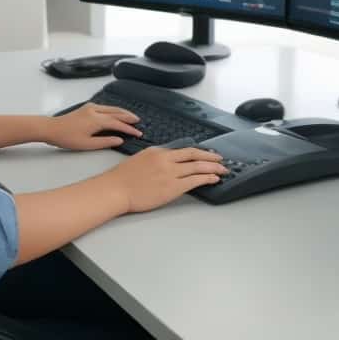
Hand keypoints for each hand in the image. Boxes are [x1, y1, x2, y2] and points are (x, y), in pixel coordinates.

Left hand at [44, 103, 142, 150]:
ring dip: (123, 112)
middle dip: (129, 118)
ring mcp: (91, 107)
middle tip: (139, 123)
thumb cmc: (67, 138)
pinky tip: (117, 114)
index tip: (138, 133)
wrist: (52, 128)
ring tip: (132, 118)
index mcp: (96, 120)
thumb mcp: (87, 144)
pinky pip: (105, 107)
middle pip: (117, 112)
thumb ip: (105, 142)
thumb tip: (120, 140)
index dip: (129, 129)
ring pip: (112, 108)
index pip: (118, 123)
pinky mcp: (87, 107)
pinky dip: (114, 110)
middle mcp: (95, 110)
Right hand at [104, 146, 227, 212]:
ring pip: (198, 167)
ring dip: (213, 168)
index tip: (206, 154)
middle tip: (220, 159)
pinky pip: (195, 180)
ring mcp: (170, 173)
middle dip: (210, 157)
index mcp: (158, 152)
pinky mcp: (172, 187)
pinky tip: (214, 179)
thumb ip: (155, 160)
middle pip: (194, 155)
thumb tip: (166, 163)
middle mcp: (166, 159)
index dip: (197, 152)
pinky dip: (207, 178)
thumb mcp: (139, 160)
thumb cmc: (122, 179)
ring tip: (223, 170)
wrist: (115, 189)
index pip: (183, 150)